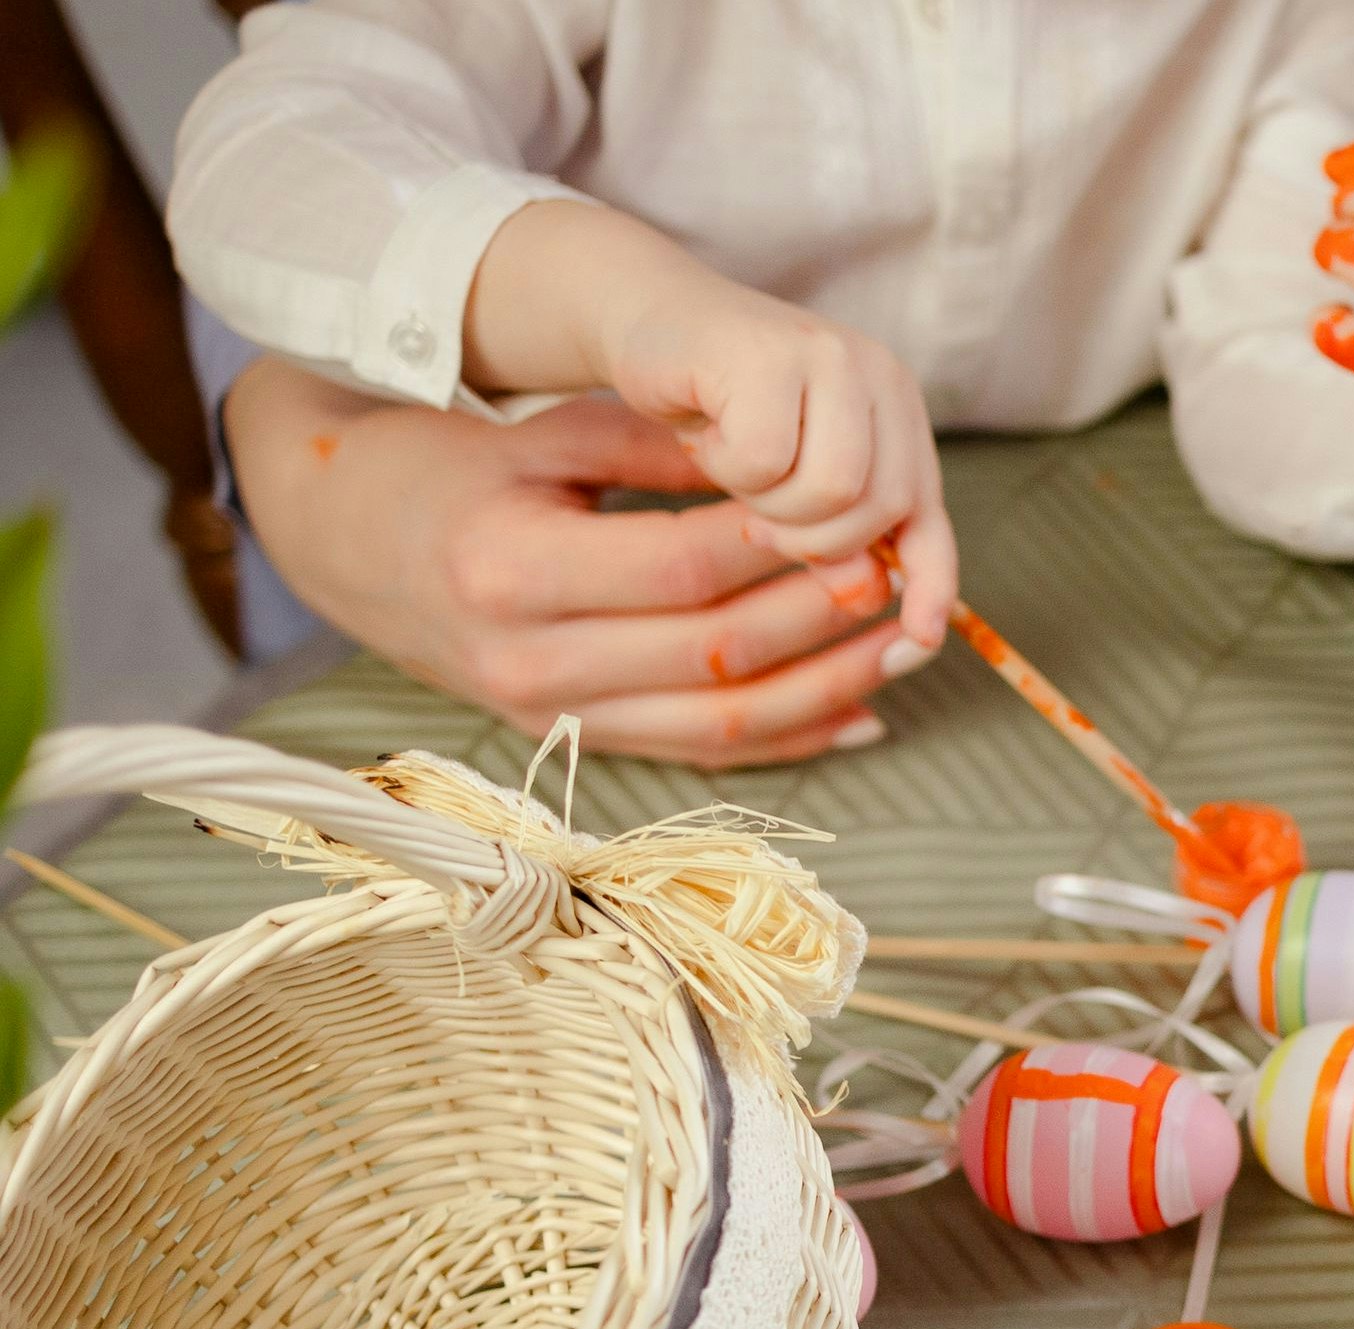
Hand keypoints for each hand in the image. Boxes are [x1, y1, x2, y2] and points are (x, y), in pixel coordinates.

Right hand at [226, 359, 935, 767]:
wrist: (337, 539)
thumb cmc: (440, 467)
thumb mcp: (531, 435)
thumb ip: (650, 444)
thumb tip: (773, 459)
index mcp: (510, 567)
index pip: (680, 567)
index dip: (778, 546)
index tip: (852, 516)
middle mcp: (526, 658)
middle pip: (712, 653)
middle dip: (819, 617)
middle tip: (898, 576)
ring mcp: (546, 712)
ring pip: (717, 722)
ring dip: (824, 687)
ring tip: (901, 646)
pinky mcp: (568, 738)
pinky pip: (697, 755)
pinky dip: (786, 739)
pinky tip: (858, 711)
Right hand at [470, 202, 955, 647]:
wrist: (643, 320)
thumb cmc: (715, 408)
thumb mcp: (788, 479)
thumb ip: (839, 532)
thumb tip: (870, 594)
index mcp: (897, 408)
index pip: (929, 512)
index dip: (932, 578)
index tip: (921, 637)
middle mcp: (880, 375)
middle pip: (884, 508)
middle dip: (816, 537)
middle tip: (759, 509)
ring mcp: (833, 357)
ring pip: (836, 491)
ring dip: (772, 504)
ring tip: (736, 467)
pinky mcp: (773, 351)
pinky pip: (768, 460)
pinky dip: (728, 467)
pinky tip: (705, 436)